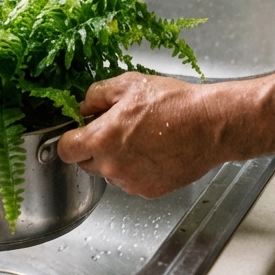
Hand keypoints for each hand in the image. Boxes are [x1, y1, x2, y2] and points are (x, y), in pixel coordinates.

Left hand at [57, 73, 226, 197]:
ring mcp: (131, 183)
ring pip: (110, 173)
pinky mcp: (150, 191)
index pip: (66, 150)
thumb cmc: (172, 103)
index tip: (81, 129)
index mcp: (102, 139)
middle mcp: (112, 167)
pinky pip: (131, 181)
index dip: (71, 137)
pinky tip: (154, 150)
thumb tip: (84, 106)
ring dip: (116, 159)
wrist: (209, 125)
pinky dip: (136, 168)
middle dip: (94, 147)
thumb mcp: (129, 83)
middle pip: (86, 163)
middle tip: (115, 127)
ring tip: (141, 136)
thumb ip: (97, 94)